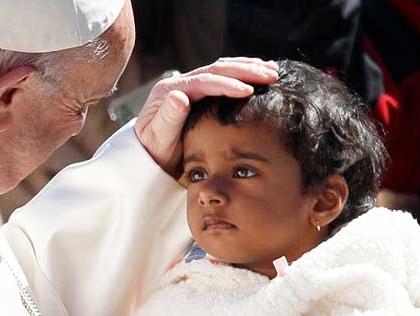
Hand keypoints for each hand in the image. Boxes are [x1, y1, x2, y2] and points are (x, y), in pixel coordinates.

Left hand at [134, 57, 278, 176]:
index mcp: (169, 91)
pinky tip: (259, 76)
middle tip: (270, 75)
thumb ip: (168, 118)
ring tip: (272, 71)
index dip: (227, 84)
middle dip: (245, 70)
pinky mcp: (197, 93)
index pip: (204, 82)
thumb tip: (179, 96)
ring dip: (247, 68)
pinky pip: (222, 77)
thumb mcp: (158, 139)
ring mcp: (188, 86)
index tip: (249, 90)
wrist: (146, 157)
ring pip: (221, 69)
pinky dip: (242, 75)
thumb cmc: (153, 152)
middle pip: (216, 69)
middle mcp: (179, 84)